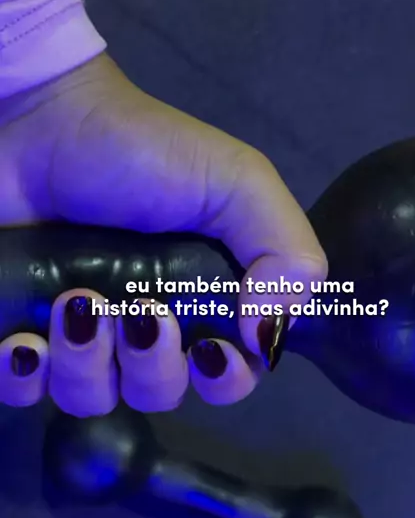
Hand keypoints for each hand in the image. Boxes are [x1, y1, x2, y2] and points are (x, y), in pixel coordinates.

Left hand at [0, 54, 326, 415]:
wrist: (36, 119)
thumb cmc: (139, 149)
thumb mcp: (236, 181)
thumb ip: (284, 250)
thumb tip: (271, 336)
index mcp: (200, 299)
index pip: (230, 374)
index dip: (225, 379)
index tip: (208, 348)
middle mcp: (141, 325)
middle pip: (159, 393)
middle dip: (151, 365)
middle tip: (136, 309)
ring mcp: (76, 333)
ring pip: (90, 399)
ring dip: (84, 364)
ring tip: (71, 302)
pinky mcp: (19, 332)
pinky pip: (22, 392)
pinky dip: (23, 377)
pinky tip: (24, 340)